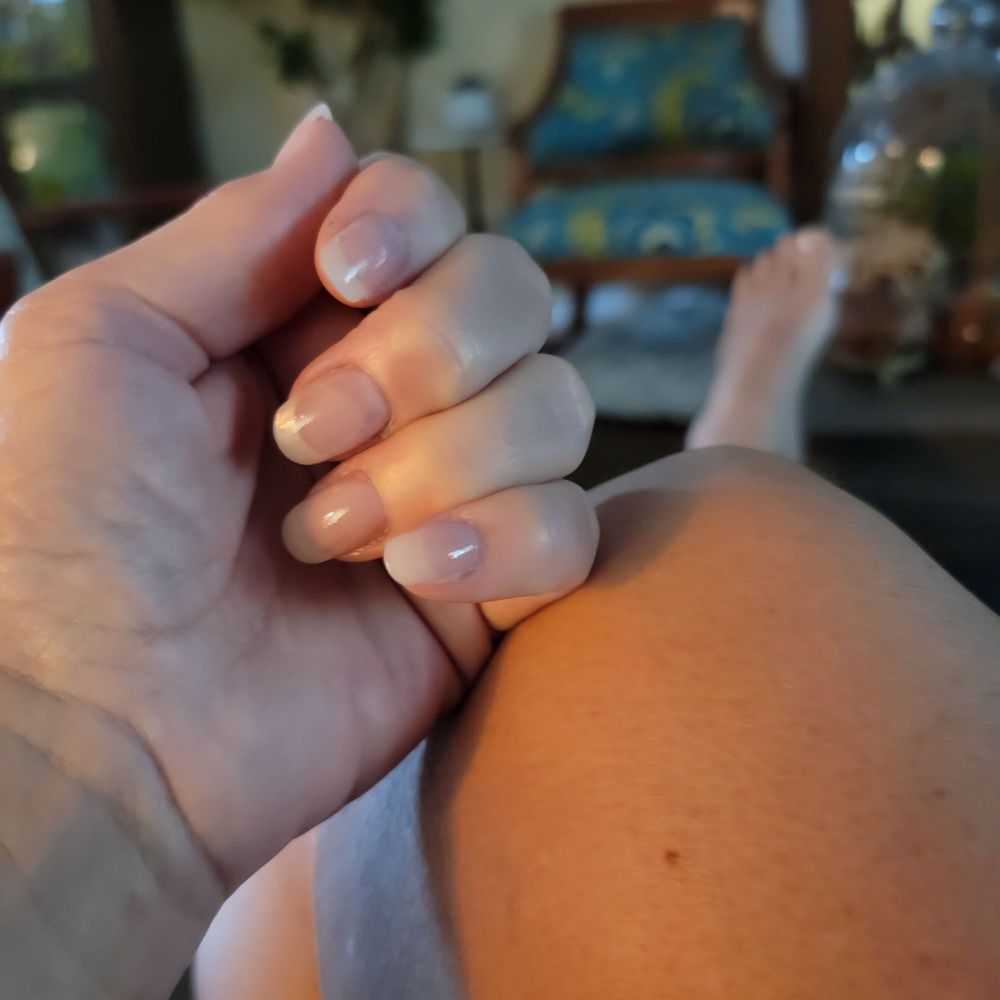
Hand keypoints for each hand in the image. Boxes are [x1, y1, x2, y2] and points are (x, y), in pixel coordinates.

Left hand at [0, 109, 594, 992]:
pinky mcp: (488, 597)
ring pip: (556, 409)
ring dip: (441, 463)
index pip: (428, 220)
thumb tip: (335, 131)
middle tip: (307, 435)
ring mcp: (451, 496)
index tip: (344, 278)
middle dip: (421, 357)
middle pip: (514, 298)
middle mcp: (393, 399)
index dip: (409, 228)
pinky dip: (501, 542)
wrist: (92, 725)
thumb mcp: (106, 340)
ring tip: (326, 537)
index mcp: (306, 328)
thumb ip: (235, 231)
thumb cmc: (62, 527)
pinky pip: (572, 530)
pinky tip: (410, 580)